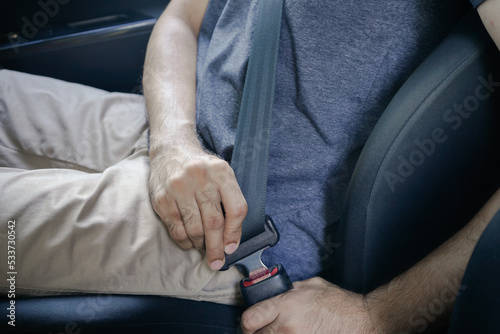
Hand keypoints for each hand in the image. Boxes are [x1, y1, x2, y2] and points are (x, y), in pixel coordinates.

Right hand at [148, 144, 246, 269]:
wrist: (172, 151)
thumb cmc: (203, 169)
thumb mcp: (222, 175)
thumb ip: (230, 201)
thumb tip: (231, 240)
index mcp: (221, 172)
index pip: (236, 208)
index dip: (235, 233)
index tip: (231, 248)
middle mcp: (201, 178)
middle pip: (214, 222)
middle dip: (217, 247)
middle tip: (217, 261)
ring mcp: (179, 187)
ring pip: (194, 228)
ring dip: (200, 244)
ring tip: (202, 247)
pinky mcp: (162, 198)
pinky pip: (176, 229)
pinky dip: (184, 241)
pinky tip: (189, 242)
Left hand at [241, 277, 377, 333]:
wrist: (360, 321)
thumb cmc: (338, 303)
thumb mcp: (310, 285)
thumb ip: (288, 289)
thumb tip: (274, 291)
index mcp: (286, 304)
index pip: (250, 318)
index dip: (246, 323)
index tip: (249, 324)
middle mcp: (287, 325)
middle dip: (257, 333)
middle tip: (262, 330)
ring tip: (280, 332)